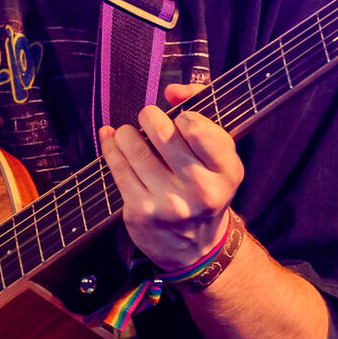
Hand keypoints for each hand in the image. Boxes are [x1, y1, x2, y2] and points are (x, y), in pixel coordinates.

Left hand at [99, 83, 244, 273]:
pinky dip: (111, 147)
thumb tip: (172, 91)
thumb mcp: (220, 156)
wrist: (196, 247)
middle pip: (163, 133)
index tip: (181, 120)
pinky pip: (117, 168)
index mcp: (226, 171)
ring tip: (129, 133)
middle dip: (150, 117)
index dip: (185, 116)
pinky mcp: (141, 212)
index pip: (198, 128)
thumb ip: (203, 113)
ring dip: (126, 133)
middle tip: (149, 118)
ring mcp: (169, 203)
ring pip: (134, 147)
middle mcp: (200, 189)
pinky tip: (111, 140)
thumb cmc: (205, 188)